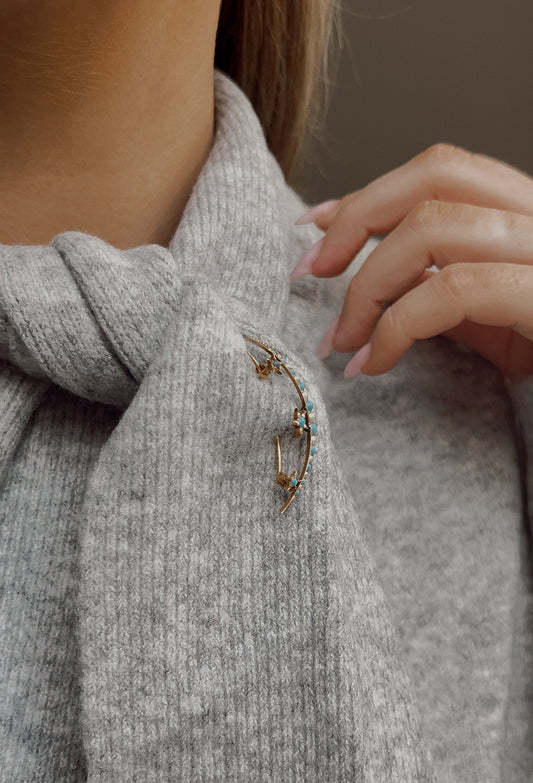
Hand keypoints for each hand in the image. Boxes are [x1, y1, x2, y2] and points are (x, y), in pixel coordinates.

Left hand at [290, 143, 532, 380]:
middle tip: (311, 273)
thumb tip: (377, 270)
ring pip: (434, 227)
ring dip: (367, 286)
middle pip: (435, 176)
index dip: (369, 193)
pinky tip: (373, 363)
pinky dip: (395, 326)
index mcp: (529, 217)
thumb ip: (443, 286)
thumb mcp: (494, 323)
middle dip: (356, 220)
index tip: (316, 226)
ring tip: (341, 340)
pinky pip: (454, 291)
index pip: (442, 170)